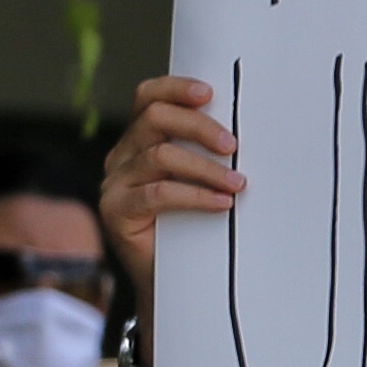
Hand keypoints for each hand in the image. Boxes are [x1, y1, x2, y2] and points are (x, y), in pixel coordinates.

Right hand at [100, 76, 243, 317]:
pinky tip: (221, 204)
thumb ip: (209, 152)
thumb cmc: (195, 222)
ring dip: (206, 167)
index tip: (210, 93)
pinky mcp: (116, 211)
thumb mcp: (202, 179)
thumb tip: (251, 130)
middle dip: (199, 126)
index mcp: (141, 139)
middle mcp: (122, 156)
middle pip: (154, 119)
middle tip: (234, 145)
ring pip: (160, 156)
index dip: (175, 88)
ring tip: (238, 183)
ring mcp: (115, 183)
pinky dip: (195, 195)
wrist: (175, 277)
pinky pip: (157, 193)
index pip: (147, 97)